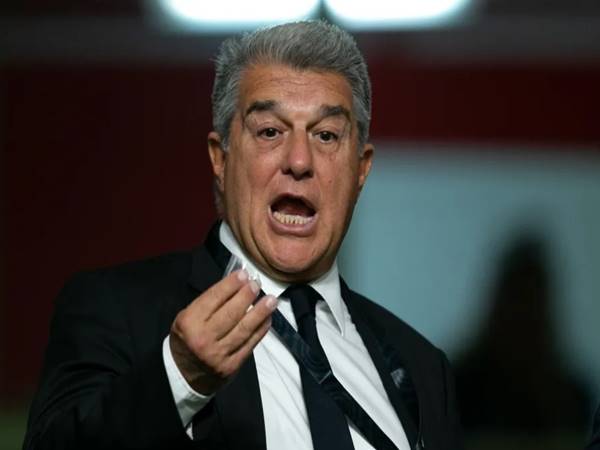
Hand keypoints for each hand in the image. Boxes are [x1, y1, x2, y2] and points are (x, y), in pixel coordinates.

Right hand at [169, 270, 277, 393]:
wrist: (183, 374)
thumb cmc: (187, 338)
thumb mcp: (187, 317)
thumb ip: (209, 302)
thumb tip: (237, 283)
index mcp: (189, 323)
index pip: (213, 299)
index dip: (230, 285)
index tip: (244, 274)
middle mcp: (203, 339)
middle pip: (231, 313)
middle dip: (247, 296)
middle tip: (257, 284)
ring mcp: (218, 354)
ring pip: (244, 329)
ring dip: (260, 313)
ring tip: (271, 300)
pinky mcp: (231, 366)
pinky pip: (250, 344)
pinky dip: (261, 330)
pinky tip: (268, 318)